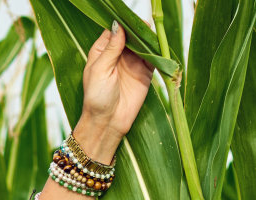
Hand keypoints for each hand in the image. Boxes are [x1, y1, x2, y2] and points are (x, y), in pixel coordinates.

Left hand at [80, 25, 154, 143]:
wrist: (108, 122)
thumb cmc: (97, 98)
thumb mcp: (100, 70)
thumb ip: (111, 48)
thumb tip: (119, 25)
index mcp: (102, 52)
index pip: (114, 31)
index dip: (122, 24)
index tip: (130, 20)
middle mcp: (118, 55)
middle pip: (130, 35)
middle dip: (138, 29)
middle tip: (144, 26)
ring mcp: (132, 63)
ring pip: (143, 44)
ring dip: (148, 39)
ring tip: (152, 35)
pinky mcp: (145, 73)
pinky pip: (153, 58)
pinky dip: (157, 52)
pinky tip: (159, 47)